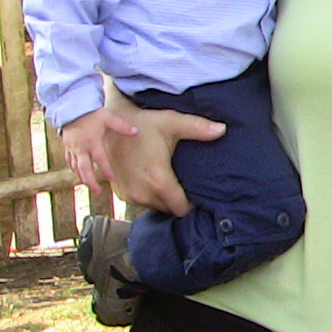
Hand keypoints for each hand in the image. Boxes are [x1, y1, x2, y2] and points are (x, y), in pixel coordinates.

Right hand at [57, 107, 136, 195]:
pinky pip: (70, 162)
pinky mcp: (67, 147)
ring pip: (76, 168)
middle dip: (90, 182)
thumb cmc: (91, 114)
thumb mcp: (107, 117)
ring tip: (90, 187)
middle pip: (84, 169)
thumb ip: (121, 126)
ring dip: (82, 178)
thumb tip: (136, 131)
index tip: (112, 179)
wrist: (71, 108)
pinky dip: (74, 170)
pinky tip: (80, 175)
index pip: (99, 160)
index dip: (106, 170)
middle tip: (98, 192)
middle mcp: (81, 148)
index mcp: (92, 142)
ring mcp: (72, 149)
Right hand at [99, 85, 223, 216]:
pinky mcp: (121, 194)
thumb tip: (223, 129)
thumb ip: (197, 128)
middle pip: (170, 209)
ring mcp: (130, 195)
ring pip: (156, 206)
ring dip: (164, 198)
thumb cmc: (143, 123)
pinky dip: (150, 195)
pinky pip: (142, 202)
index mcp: (158, 181)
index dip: (193, 204)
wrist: (108, 125)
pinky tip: (155, 181)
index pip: (182, 209)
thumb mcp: (171, 122)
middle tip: (187, 184)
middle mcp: (143, 193)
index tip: (199, 193)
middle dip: (179, 200)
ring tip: (172, 181)